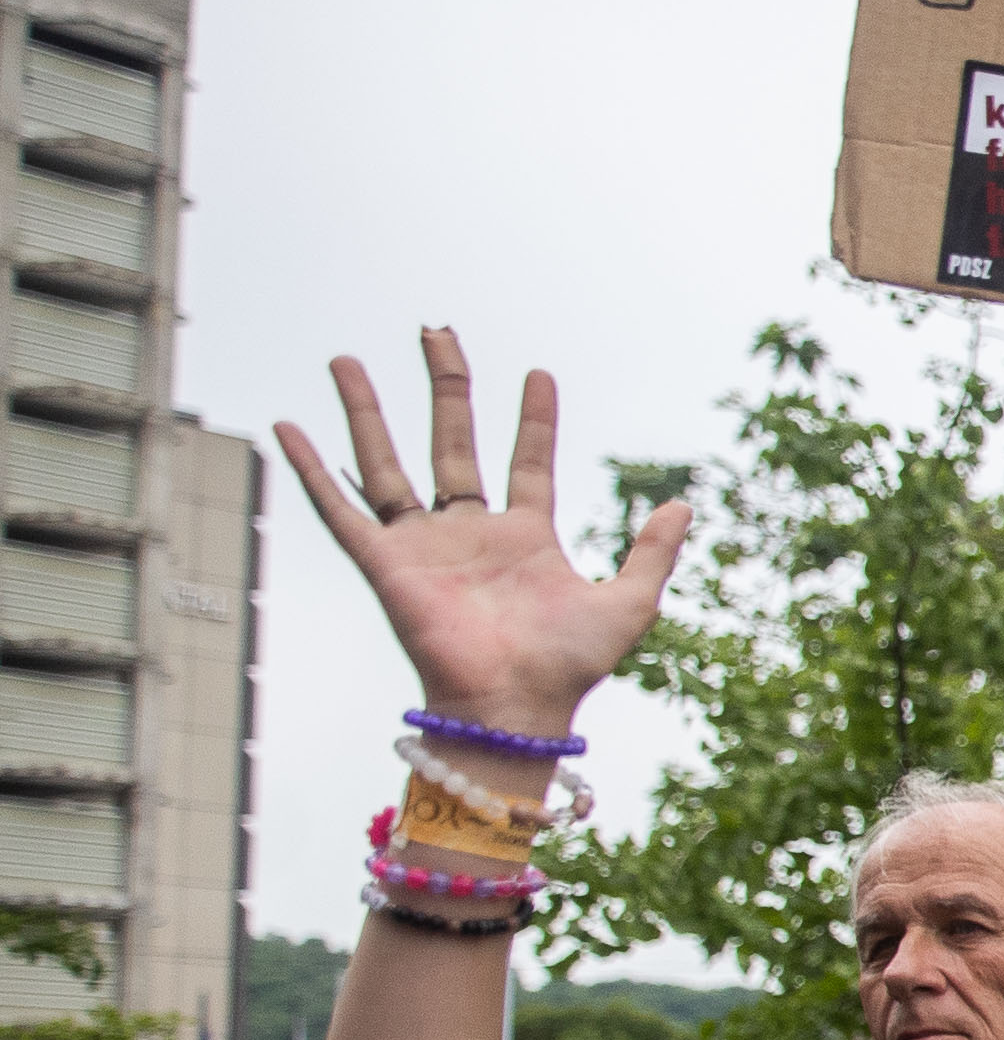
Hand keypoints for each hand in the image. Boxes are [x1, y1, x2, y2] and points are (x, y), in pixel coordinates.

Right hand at [275, 335, 689, 740]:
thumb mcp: (630, 602)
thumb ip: (653, 552)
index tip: (538, 375)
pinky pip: (339, 510)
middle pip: (451, 442)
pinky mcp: (384, 565)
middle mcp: (469, 534)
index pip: (528, 462)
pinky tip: (285, 428)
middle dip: (445, 386)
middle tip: (436, 332)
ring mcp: (423, 546)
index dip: (535, 420)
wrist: (517, 707)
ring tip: (344, 359)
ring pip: (386, 463)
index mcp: (525, 538)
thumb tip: (681, 503)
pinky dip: (309, 469)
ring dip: (365, 410)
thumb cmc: (569, 667)